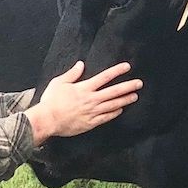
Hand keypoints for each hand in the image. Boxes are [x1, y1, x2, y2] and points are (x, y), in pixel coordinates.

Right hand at [24, 61, 141, 145]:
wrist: (47, 120)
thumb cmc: (51, 101)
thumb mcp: (59, 82)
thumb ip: (72, 73)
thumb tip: (81, 64)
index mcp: (84, 88)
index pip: (104, 77)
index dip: (117, 71)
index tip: (127, 67)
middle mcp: (91, 99)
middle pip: (114, 91)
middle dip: (128, 86)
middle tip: (139, 83)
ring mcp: (92, 112)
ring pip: (113, 105)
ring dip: (125, 100)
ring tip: (135, 96)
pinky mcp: (90, 123)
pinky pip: (106, 117)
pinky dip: (114, 113)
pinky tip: (120, 110)